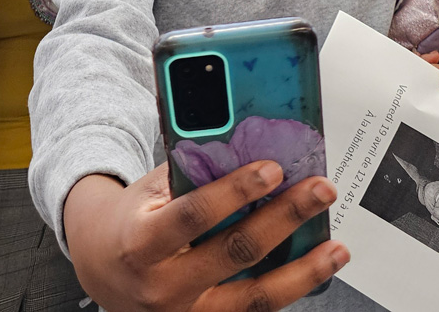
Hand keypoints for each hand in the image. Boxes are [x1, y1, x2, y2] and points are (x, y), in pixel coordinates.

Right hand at [63, 163, 348, 311]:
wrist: (103, 268)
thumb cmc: (132, 222)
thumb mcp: (150, 191)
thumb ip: (191, 174)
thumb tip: (245, 144)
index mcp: (142, 243)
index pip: (193, 216)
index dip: (235, 192)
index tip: (271, 169)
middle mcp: (163, 286)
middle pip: (235, 253)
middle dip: (284, 218)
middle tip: (318, 190)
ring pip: (255, 297)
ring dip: (303, 270)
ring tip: (335, 247)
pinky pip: (256, 311)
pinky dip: (290, 289)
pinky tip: (314, 269)